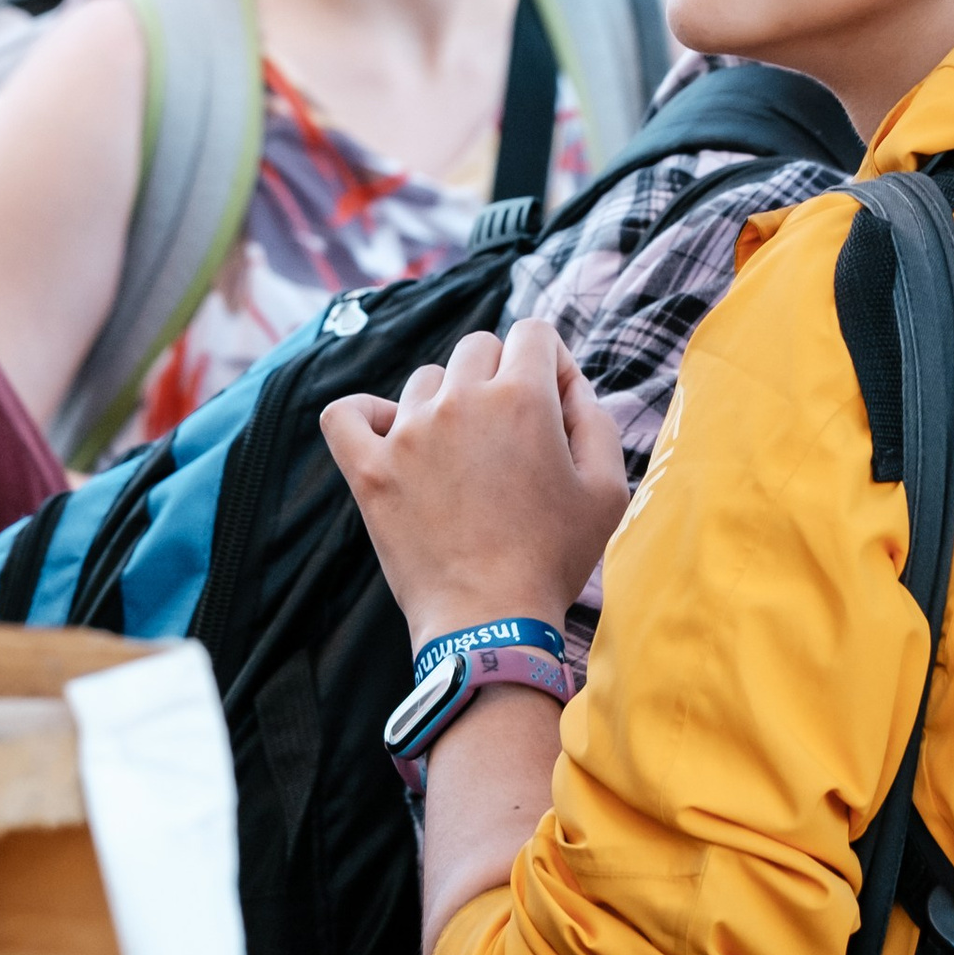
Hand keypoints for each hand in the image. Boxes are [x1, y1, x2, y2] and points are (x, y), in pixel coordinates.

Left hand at [322, 318, 628, 648]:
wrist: (490, 621)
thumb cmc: (554, 559)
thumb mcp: (607, 489)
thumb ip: (595, 419)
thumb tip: (569, 384)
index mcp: (522, 398)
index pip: (534, 333)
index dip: (551, 363)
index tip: (553, 406)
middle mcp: (461, 401)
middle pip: (479, 347)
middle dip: (502, 378)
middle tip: (510, 439)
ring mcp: (408, 432)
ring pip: (426, 380)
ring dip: (447, 403)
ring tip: (462, 457)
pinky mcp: (369, 468)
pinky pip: (346, 413)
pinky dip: (366, 415)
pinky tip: (390, 437)